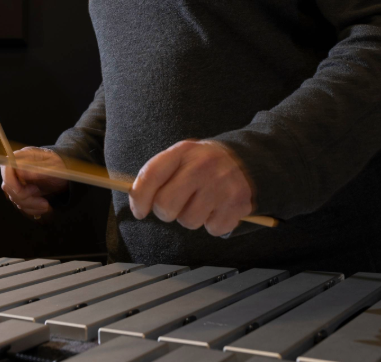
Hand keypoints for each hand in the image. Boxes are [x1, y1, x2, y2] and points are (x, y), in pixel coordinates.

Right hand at [0, 147, 68, 217]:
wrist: (66, 175)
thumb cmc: (61, 166)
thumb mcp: (53, 167)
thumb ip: (37, 169)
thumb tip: (20, 171)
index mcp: (23, 157)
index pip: (6, 166)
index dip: (10, 180)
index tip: (20, 190)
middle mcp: (18, 169)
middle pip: (8, 186)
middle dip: (24, 196)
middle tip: (40, 196)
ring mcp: (19, 181)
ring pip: (14, 198)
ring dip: (30, 205)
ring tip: (45, 204)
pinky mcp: (23, 192)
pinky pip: (21, 204)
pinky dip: (32, 209)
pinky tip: (43, 206)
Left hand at [129, 140, 253, 236]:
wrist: (244, 159)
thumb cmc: (203, 163)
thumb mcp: (180, 157)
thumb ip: (157, 174)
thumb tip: (135, 199)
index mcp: (183, 151)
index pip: (151, 175)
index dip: (139, 197)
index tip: (139, 210)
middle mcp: (203, 165)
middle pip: (166, 205)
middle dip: (166, 211)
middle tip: (176, 204)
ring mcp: (222, 184)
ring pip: (188, 221)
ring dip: (190, 217)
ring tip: (200, 201)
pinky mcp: (238, 202)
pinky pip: (212, 229)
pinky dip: (212, 223)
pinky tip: (217, 207)